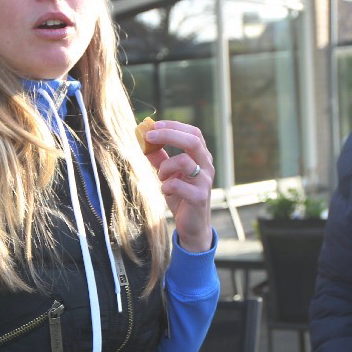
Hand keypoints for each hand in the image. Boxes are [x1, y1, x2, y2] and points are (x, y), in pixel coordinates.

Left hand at [143, 120, 213, 252]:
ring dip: (165, 166)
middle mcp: (207, 166)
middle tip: (148, 136)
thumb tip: (144, 140)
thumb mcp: (168, 174)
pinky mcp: (199, 198)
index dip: (174, 126)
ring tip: (161, 177)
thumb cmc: (181, 197)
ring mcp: (205, 182)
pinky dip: (166, 186)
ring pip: (184, 161)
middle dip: (169, 135)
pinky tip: (166, 192)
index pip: (193, 133)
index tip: (154, 125)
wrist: (192, 226)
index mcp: (201, 157)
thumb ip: (159, 158)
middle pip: (193, 141)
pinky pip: (177, 185)